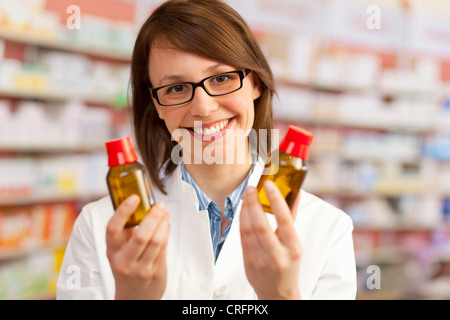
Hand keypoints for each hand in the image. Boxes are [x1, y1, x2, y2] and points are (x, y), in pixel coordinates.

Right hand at [106, 195, 169, 299]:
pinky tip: (167, 224)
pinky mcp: (155, 273)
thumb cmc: (127, 268)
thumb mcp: (120, 251)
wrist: (133, 298)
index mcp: (112, 251)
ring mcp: (140, 269)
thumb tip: (141, 206)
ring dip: (163, 223)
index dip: (123, 211)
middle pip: (140, 235)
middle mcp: (123, 261)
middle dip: (153, 216)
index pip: (113, 229)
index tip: (134, 197)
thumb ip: (128, 232)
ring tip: (165, 213)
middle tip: (160, 205)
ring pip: (155, 241)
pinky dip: (166, 232)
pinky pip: (163, 248)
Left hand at [240, 180, 301, 299]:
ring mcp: (261, 260)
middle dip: (253, 203)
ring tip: (247, 196)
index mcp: (293, 248)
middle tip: (250, 188)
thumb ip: (292, 217)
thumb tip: (295, 192)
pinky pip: (242, 238)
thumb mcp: (295, 243)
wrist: (278, 292)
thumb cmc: (288, 264)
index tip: (268, 185)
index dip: (275, 200)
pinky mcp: (248, 262)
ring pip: (248, 230)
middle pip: (260, 224)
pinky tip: (243, 211)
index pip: (284, 220)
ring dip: (245, 210)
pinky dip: (241, 221)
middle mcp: (277, 255)